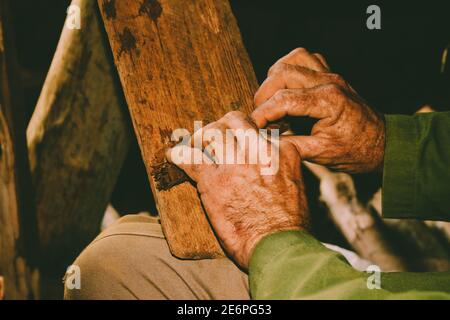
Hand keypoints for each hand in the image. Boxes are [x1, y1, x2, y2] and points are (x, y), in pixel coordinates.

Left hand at [166, 111, 309, 268]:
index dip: (244, 132)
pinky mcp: (213, 181)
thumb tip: (269, 160)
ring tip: (193, 145)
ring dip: (199, 138)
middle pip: (233, 121)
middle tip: (213, 137)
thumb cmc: (289, 224)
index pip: (257, 127)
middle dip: (221, 126)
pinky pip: (190, 158)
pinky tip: (173, 156)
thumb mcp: (296, 185)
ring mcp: (235, 164)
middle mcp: (258, 151)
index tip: (236, 139)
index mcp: (280, 151)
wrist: (276, 246)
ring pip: (211, 133)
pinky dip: (179, 156)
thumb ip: (282, 165)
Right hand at [251, 48, 384, 172]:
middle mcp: (329, 81)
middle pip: (282, 74)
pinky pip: (306, 59)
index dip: (262, 113)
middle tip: (261, 117)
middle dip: (264, 95)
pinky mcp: (331, 75)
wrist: (383, 144)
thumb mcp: (321, 154)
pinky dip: (290, 69)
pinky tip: (286, 88)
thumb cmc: (356, 151)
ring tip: (271, 100)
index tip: (252, 126)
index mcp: (328, 101)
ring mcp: (331, 75)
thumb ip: (290, 145)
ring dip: (275, 78)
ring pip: (292, 59)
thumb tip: (262, 143)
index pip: (283, 99)